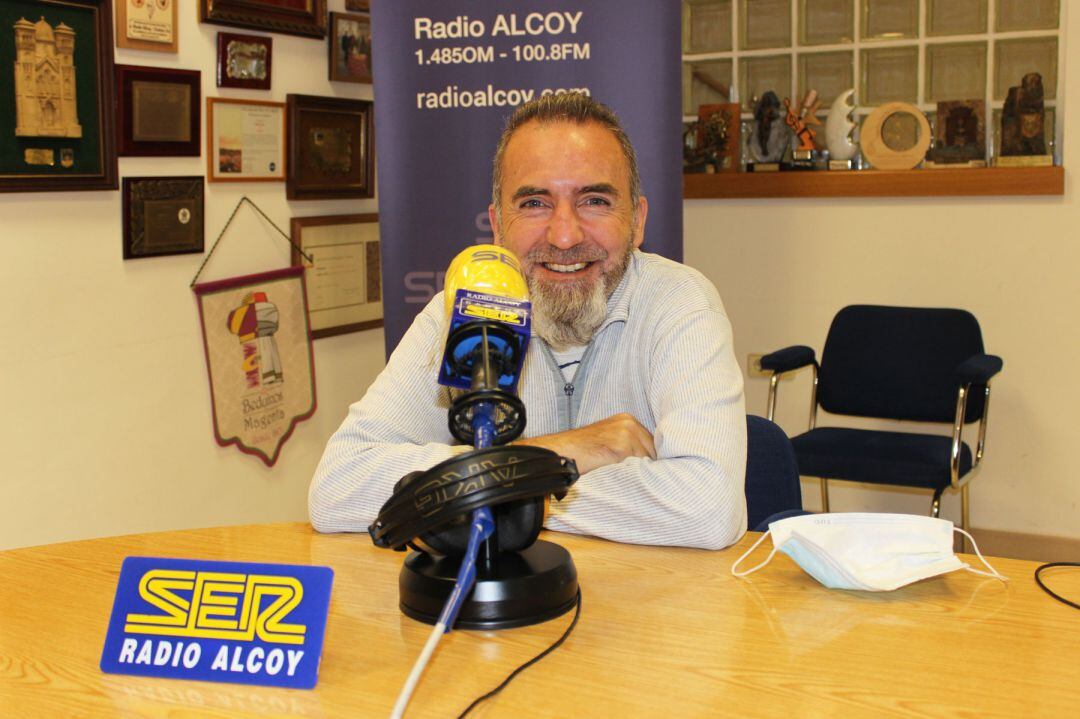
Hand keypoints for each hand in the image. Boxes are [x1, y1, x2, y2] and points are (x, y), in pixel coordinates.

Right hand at [516, 413, 654, 474]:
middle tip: (640, 478)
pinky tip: (622, 477)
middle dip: (649, 464)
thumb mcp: (609, 439)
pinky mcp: (621, 446)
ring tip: (627, 478)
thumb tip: (650, 461)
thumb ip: (629, 444)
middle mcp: (629, 423)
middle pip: (653, 450)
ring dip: (641, 471)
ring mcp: (626, 433)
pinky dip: (632, 474)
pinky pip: (637, 465)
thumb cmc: (583, 451)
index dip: (650, 458)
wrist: (563, 452)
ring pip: (647, 459)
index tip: (648, 470)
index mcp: (627, 419)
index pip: (651, 442)